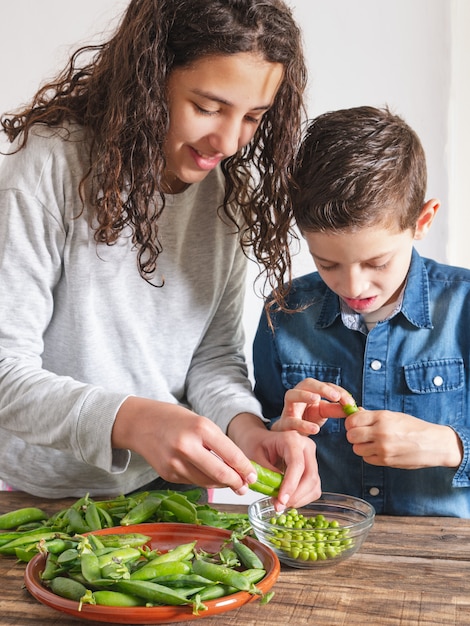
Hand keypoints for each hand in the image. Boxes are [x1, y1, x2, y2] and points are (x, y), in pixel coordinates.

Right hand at [112, 397, 256, 493]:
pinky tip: (208, 475)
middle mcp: (187, 446)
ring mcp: (175, 462)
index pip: (230, 454)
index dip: (245, 469)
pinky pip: (193, 482)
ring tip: (230, 482)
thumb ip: (218, 444)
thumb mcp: (200, 422)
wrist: (140, 422)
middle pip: (220, 474)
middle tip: (245, 486)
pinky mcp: (167, 474)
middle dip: (236, 483)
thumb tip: (238, 468)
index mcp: (200, 428)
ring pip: (207, 482)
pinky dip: (204, 481)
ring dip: (221, 485)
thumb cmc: (174, 419)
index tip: (253, 476)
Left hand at [228, 413, 320, 510]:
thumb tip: (275, 491)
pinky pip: (313, 489)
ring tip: (280, 503)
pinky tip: (287, 500)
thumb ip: (265, 472)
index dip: (291, 485)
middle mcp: (306, 447)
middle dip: (296, 496)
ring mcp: (312, 458)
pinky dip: (302, 499)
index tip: (281, 500)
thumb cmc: (257, 445)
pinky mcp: (313, 469)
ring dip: (299, 499)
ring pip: (314, 485)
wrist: (262, 440)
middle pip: (310, 476)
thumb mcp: (255, 456)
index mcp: (292, 439)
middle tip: (279, 506)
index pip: (297, 464)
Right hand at [273, 378, 354, 434]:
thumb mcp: (323, 412)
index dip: (338, 391)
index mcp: (308, 390)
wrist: (289, 434)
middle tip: (336, 396)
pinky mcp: (284, 423)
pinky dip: (302, 425)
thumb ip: (337, 409)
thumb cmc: (307, 418)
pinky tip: (315, 429)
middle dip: (321, 388)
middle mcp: (297, 394)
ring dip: (304, 395)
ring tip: (316, 399)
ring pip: (291, 395)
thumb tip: (356, 409)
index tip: (350, 402)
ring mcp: (288, 408)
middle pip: (307, 383)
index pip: (324, 385)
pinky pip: (291, 421)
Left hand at [344, 409, 462, 468]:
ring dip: (361, 446)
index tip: (355, 424)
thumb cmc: (414, 427)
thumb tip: (355, 414)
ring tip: (372, 443)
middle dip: (354, 435)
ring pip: (357, 449)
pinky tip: (379, 451)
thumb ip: (373, 416)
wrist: (433, 444)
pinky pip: (367, 459)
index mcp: (382, 417)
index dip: (351, 423)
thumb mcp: (393, 415)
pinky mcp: (386, 461)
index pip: (352, 420)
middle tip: (362, 434)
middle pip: (351, 436)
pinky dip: (369, 455)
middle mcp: (380, 432)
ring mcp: (383, 448)